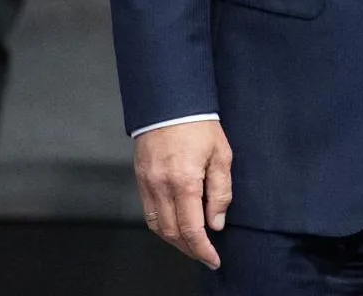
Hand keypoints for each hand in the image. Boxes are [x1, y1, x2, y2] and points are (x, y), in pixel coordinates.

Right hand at [134, 120, 232, 269]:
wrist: (169, 102)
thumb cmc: (199, 125)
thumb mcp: (221, 155)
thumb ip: (220, 192)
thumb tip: (216, 223)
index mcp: (184, 182)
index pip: (191, 229)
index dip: (203, 249)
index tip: (213, 259)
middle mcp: (161, 187)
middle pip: (172, 233)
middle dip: (189, 249)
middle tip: (205, 255)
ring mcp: (147, 184)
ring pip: (157, 226)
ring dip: (174, 241)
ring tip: (192, 245)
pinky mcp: (140, 179)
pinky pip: (148, 212)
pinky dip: (162, 226)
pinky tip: (175, 226)